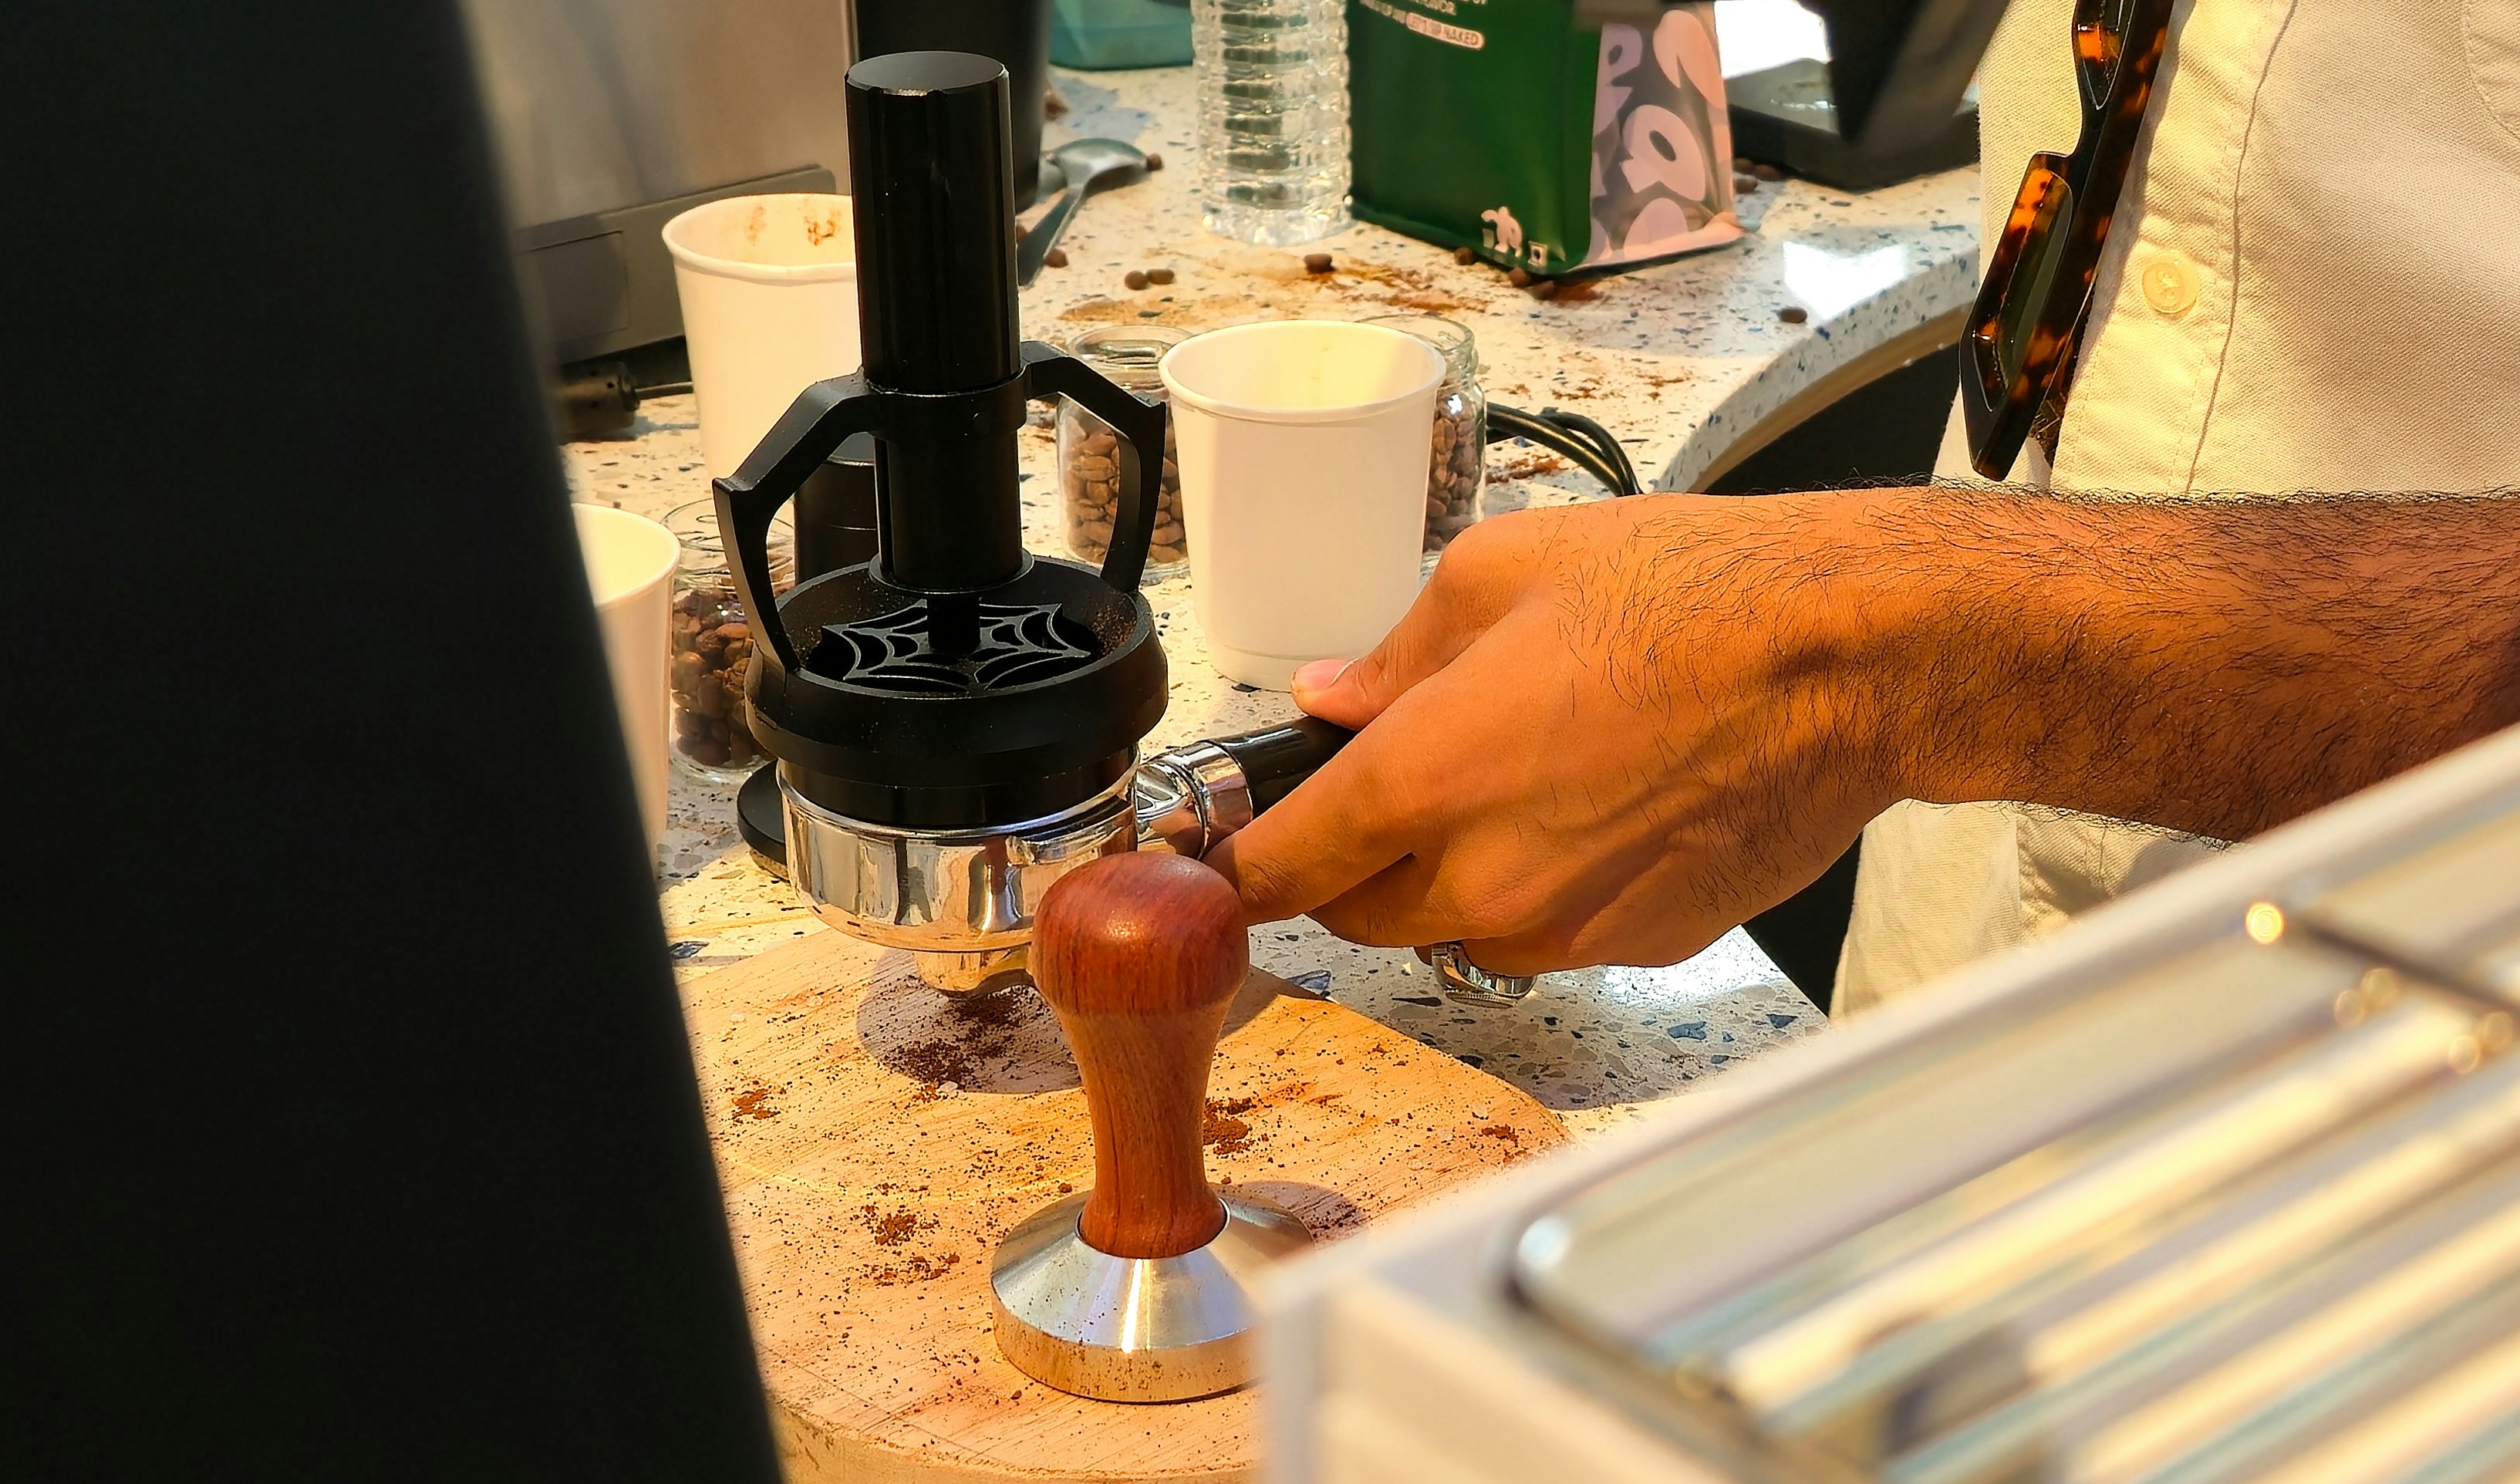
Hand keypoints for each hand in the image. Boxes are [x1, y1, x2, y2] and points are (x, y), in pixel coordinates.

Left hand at [1206, 492, 1909, 975]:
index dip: (1235, 865)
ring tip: (1525, 782)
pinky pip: (1549, 940)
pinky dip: (1545, 893)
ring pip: (1454, 934)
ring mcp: (1563, 928)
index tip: (1221, 856)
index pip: (1278, 866)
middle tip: (1396, 787)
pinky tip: (1601, 811)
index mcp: (1422, 781)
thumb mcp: (1502, 574)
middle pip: (1356, 914)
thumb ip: (1394, 655)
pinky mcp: (1637, 946)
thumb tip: (1335, 696)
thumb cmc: (1690, 599)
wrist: (1846, 661)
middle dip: (1351, 863)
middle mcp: (1482, 879)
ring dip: (1452, 880)